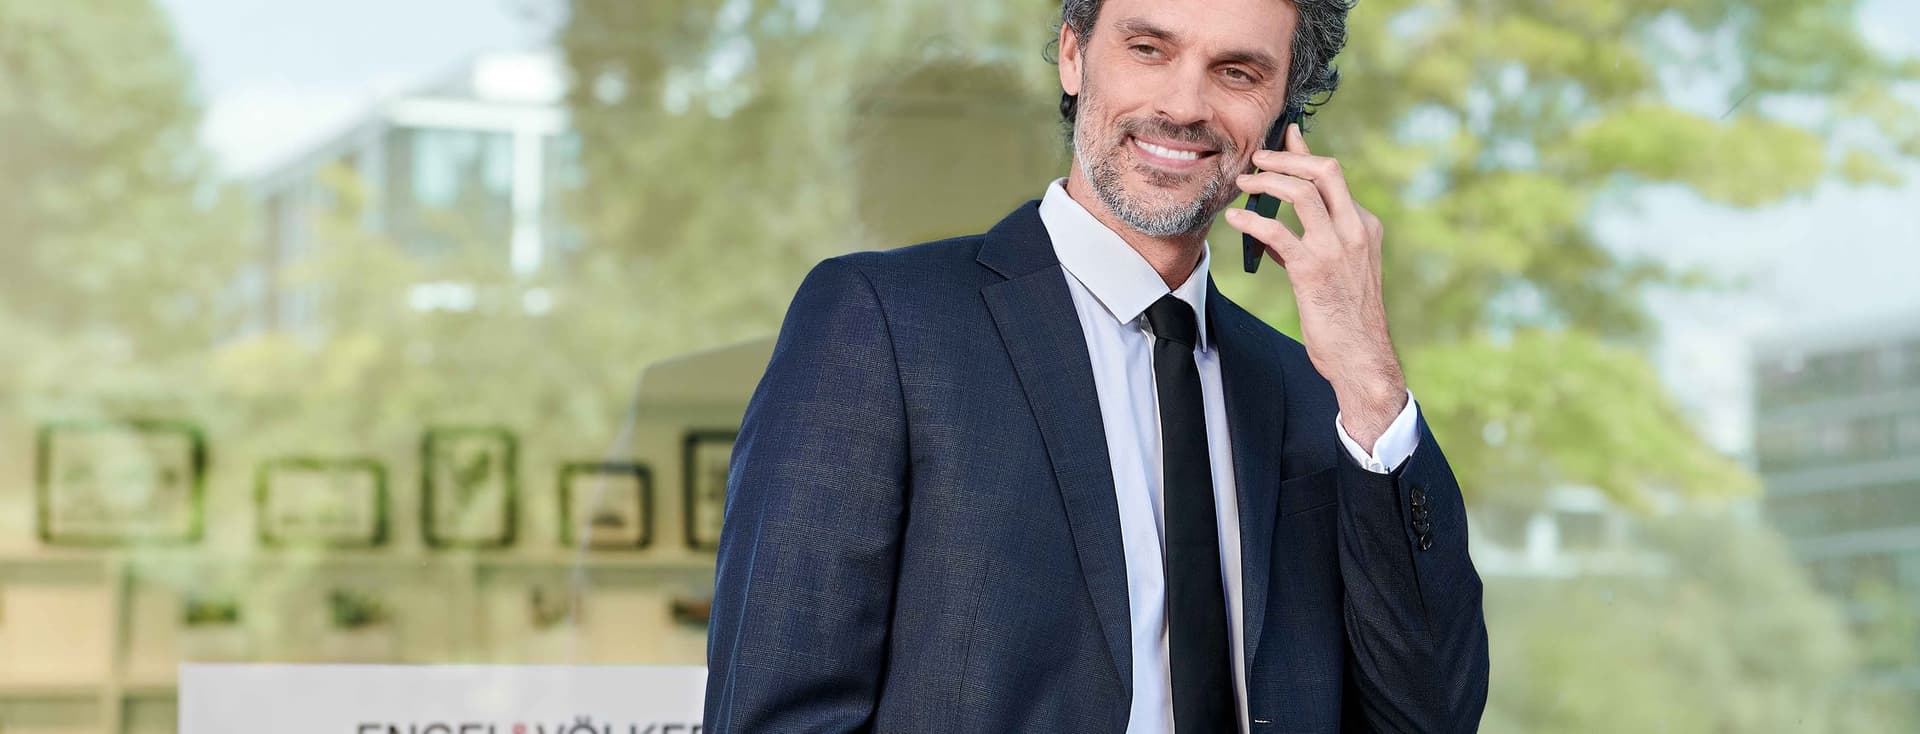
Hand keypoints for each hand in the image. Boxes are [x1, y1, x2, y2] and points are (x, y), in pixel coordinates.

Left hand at [1223, 123, 1406, 446]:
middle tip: (1257, 158)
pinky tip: (1235, 219)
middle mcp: (1357, 230)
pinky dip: (1252, 220)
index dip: (1305, 154)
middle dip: (1287, 157)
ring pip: (1302, 193)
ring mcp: (1338, 248)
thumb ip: (1308, 243)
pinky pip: (1278, 232)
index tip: (1285, 137)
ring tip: (1242, 183)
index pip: (1334, 176)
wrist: (1361, 357)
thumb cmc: (1344, 318)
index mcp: (1365, 226)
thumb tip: (1271, 226)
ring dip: (1266, 181)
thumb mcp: (1334, 271)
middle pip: (1326, 170)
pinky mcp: (1314, 270)